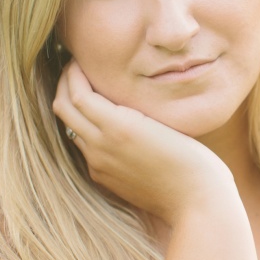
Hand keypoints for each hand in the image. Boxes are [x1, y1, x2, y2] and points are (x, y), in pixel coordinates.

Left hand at [53, 61, 232, 223]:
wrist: (196, 200)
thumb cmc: (191, 156)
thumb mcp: (160, 121)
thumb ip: (128, 108)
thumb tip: (106, 90)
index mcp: (116, 127)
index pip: (77, 93)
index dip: (73, 73)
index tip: (80, 59)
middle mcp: (100, 146)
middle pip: (63, 108)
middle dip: (65, 84)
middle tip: (75, 70)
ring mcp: (99, 165)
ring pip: (71, 128)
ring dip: (72, 107)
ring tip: (87, 90)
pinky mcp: (103, 178)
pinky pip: (84, 148)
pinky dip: (84, 129)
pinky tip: (101, 122)